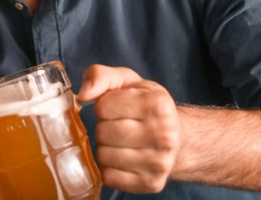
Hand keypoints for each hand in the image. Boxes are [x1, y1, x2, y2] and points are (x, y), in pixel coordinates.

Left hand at [78, 64, 179, 193]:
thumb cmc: (145, 106)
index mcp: (157, 105)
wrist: (177, 137)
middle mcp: (164, 135)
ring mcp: (160, 163)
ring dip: (106, 148)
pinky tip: (124, 159)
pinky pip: (109, 177)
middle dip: (104, 127)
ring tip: (123, 142)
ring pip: (104, 156)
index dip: (103, 106)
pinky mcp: (151, 184)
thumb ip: (100, 76)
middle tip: (120, 125)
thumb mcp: (126, 81)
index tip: (118, 108)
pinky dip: (110, 168)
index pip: (103, 107)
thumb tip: (83, 94)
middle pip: (103, 133)